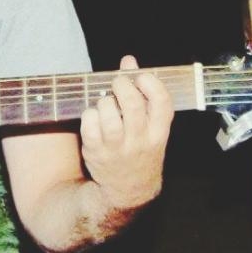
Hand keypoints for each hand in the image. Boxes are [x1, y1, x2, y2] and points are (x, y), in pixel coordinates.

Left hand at [79, 54, 173, 209]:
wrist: (128, 191)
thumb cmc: (139, 149)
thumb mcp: (149, 127)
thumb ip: (142, 93)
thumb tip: (129, 60)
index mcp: (158, 133)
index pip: (162, 103)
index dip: (151, 83)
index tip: (141, 77)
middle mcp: (140, 141)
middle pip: (132, 105)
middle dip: (122, 85)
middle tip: (117, 83)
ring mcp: (117, 149)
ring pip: (108, 114)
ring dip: (105, 101)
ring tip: (106, 103)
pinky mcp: (96, 153)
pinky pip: (89, 125)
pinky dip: (89, 115)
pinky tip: (94, 117)